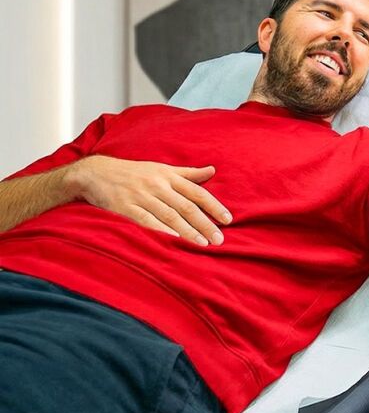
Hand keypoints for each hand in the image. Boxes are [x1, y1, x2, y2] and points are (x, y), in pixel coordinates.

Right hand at [65, 155, 231, 245]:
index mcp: (168, 176)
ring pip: (169, 215)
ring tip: (202, 244)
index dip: (213, 206)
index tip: (228, 220)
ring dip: (187, 231)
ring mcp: (141, 196)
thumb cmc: (134, 172)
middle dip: (204, 224)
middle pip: (186, 207)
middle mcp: (158, 186)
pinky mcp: (125, 208)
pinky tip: (173, 242)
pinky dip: (161, 231)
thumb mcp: (161, 168)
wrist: (95, 173)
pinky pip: (146, 221)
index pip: (197, 192)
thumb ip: (188, 173)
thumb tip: (212, 170)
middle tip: (218, 239)